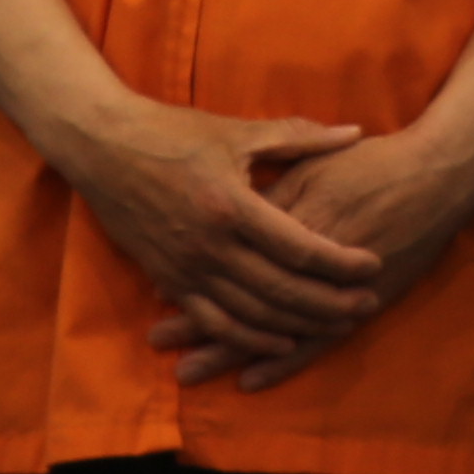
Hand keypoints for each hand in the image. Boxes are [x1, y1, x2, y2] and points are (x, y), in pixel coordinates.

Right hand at [46, 95, 382, 355]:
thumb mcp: (237, 131)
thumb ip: (298, 138)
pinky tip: (281, 341)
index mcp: (231, 204)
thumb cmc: (172, 133)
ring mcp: (186, 268)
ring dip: (298, 324)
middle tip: (366, 304)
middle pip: (282, 288)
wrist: (101, 148)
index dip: (339, 261)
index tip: (372, 265)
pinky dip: (250, 336)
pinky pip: (215, 320)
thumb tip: (354, 133)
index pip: (298, 245)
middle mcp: (210, 245)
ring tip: (337, 324)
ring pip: (252, 312)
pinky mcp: (169, 280)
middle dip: (329, 301)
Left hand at [144, 118, 473, 388]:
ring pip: (271, 327)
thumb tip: (231, 193)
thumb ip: (275, 181)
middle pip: (243, 294)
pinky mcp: (359, 305)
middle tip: (158, 341)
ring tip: (188, 369)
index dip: (195, 268)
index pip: (232, 249)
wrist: (437, 175)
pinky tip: (250, 380)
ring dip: (228, 349)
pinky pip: (314, 342)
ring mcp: (333, 287)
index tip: (157, 286)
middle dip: (198, 320)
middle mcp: (307, 257)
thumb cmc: (374, 163)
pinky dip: (281, 362)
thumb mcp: (316, 161)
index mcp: (294, 213)